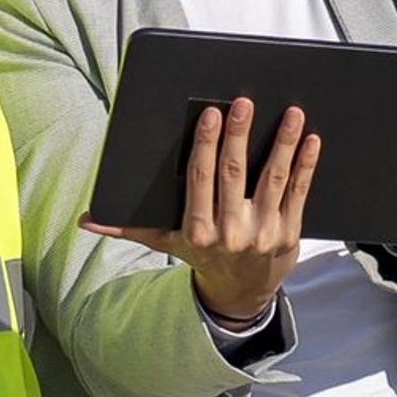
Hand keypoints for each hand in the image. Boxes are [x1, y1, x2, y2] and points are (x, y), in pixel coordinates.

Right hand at [83, 98, 320, 324]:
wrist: (242, 293)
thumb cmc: (202, 254)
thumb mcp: (165, 242)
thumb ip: (128, 227)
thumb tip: (86, 221)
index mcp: (197, 230)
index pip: (200, 179)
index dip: (207, 145)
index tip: (211, 114)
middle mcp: (230, 233)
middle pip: (235, 174)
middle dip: (239, 136)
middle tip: (244, 103)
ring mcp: (263, 233)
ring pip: (272, 180)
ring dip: (282, 145)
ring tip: (289, 113)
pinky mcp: (289, 234)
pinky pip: (298, 193)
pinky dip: (305, 165)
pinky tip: (310, 140)